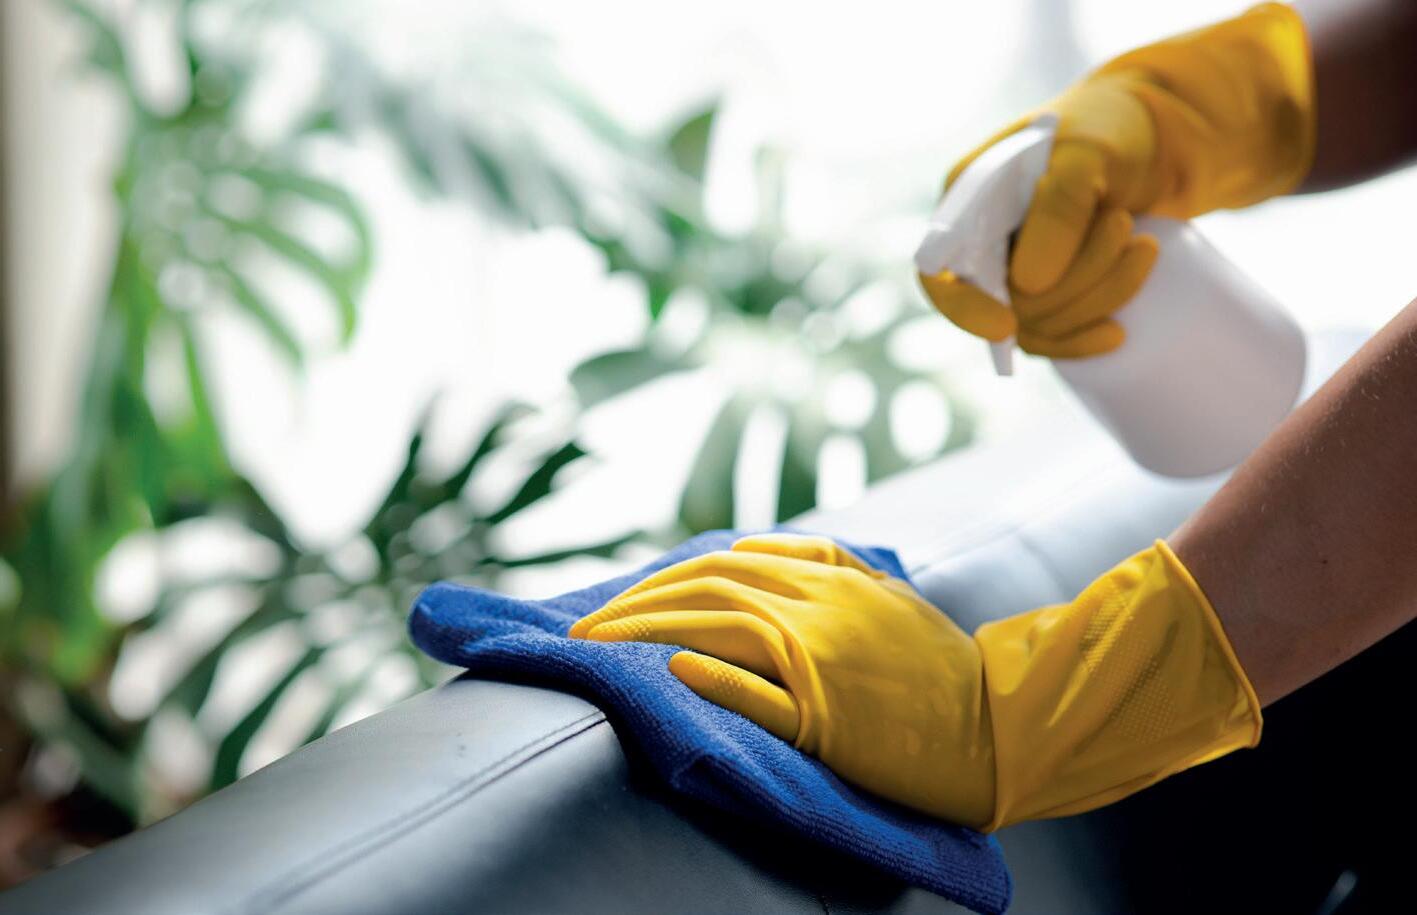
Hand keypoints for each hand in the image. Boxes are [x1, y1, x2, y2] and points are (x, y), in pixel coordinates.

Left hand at [574, 533, 1262, 830]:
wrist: (997, 724)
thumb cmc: (932, 664)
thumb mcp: (879, 592)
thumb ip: (817, 564)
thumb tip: (742, 554)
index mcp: (829, 574)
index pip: (720, 562)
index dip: (658, 579)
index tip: (615, 603)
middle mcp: (821, 606)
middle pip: (707, 587)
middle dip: (633, 604)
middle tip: (583, 630)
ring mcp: (826, 659)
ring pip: (721, 628)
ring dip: (648, 632)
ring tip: (596, 649)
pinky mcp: (832, 717)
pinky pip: (766, 694)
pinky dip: (718, 677)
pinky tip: (676, 670)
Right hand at [921, 3, 1313, 357]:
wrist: (1150, 138)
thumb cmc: (1109, 129)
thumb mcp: (1088, 153)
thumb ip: (1059, 209)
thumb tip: (1027, 285)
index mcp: (966, 199)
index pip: (937, 269)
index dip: (963, 306)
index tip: (1005, 325)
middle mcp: (977, 243)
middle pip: (1000, 303)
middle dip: (1073, 278)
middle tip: (1124, 223)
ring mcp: (1010, 275)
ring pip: (1035, 326)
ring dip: (1096, 295)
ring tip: (1144, 244)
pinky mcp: (1046, 297)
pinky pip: (1053, 339)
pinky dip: (1087, 336)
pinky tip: (1119, 333)